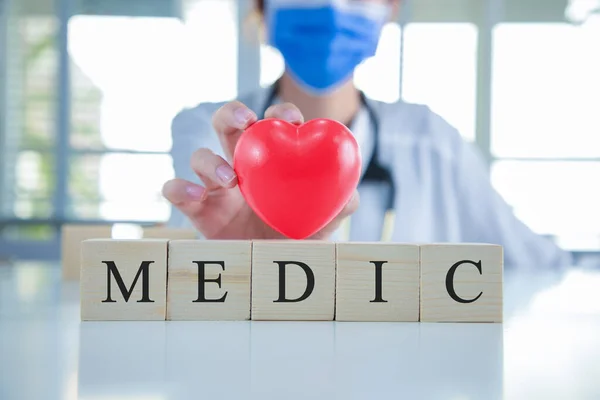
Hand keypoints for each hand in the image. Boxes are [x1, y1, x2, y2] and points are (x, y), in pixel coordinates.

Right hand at [162, 101, 358, 239]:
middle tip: (246, 122)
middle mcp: (242, 166)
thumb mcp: (324, 223)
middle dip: (233, 114)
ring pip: (199, 156)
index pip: (273, 124)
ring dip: (209, 160)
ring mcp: (217, 188)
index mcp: (273, 160)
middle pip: (227, 125)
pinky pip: (176, 191)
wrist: (274, 274)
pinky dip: (179, 188)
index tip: (288, 119)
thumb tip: (352, 194)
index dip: (280, 113)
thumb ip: (341, 206)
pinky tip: (194, 195)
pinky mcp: (198, 210)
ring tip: (229, 179)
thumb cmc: (299, 239)